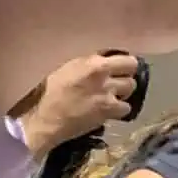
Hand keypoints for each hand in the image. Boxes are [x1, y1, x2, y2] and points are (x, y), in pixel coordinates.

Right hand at [23, 52, 141, 154]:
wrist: (45, 118)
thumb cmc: (50, 93)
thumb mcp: (69, 69)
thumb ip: (89, 66)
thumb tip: (104, 65)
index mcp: (92, 62)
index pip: (126, 59)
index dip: (125, 66)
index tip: (120, 71)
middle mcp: (102, 74)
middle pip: (131, 72)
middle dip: (125, 78)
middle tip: (117, 85)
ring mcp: (107, 92)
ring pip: (131, 89)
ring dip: (123, 94)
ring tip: (112, 98)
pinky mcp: (108, 110)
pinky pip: (126, 109)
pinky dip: (119, 111)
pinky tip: (109, 112)